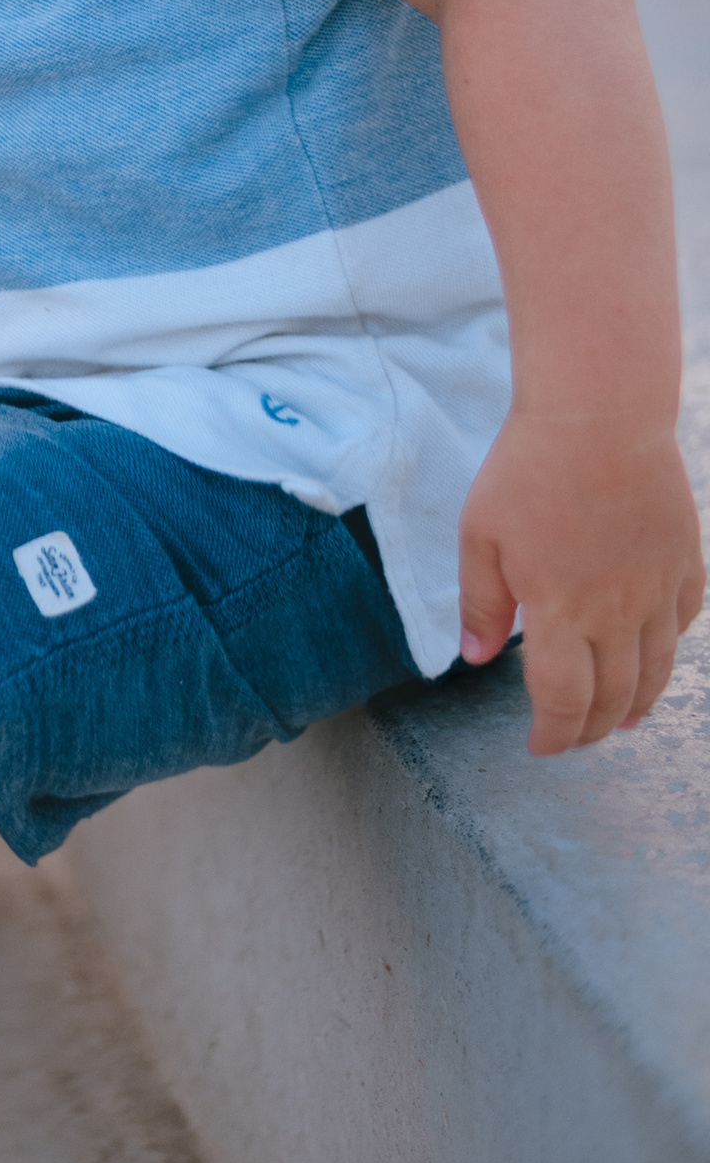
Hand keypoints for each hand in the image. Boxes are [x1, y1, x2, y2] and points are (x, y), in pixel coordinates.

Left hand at [458, 412, 702, 751]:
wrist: (600, 414)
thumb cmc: (529, 469)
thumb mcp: (480, 536)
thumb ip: (482, 604)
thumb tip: (477, 658)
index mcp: (562, 614)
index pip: (563, 702)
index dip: (553, 735)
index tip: (539, 747)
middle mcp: (618, 614)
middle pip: (613, 698)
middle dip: (590, 729)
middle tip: (574, 738)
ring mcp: (658, 589)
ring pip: (656, 671)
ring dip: (637, 704)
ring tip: (622, 720)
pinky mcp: (685, 562)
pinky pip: (683, 622)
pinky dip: (668, 649)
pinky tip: (655, 654)